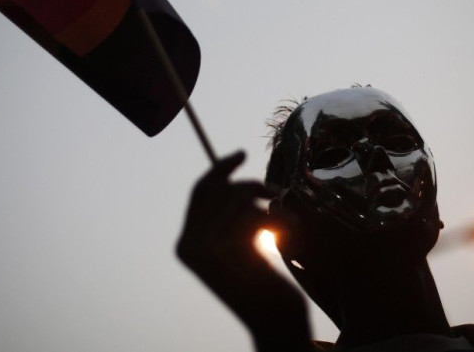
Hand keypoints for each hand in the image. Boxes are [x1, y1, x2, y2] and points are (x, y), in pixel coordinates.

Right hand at [176, 151, 310, 351]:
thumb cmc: (263, 282)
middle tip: (275, 193)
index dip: (221, 169)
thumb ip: (228, 216)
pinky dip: (275, 216)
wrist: (274, 321)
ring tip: (285, 222)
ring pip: (237, 197)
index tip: (242, 154)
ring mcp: (203, 248)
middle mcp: (187, 246)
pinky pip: (251, 212)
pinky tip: (287, 233)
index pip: (199, 191)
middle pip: (218, 188)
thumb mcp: (240, 245)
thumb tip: (231, 176)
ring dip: (267, 204)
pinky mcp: (226, 251)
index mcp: (186, 244)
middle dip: (249, 184)